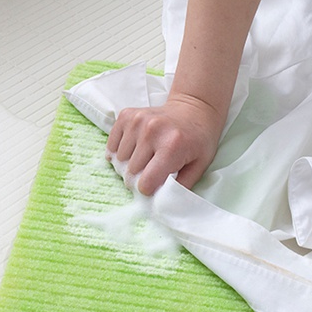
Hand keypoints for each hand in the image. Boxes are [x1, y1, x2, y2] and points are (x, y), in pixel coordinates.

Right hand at [106, 95, 223, 194]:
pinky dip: (120, 151)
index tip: (156, 186)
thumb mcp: (199, 166)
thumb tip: (161, 203)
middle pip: (131, 173)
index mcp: (171, 147)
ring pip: (119, 159)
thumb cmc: (199, 140)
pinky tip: (134, 150)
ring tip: (145, 159)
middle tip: (151, 172)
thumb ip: (180, 186)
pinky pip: (112, 144)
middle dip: (139, 178)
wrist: (194, 108)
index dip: (149, 190)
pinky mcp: (126, 115)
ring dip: (129, 165)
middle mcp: (151, 132)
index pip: (145, 183)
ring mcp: (137, 121)